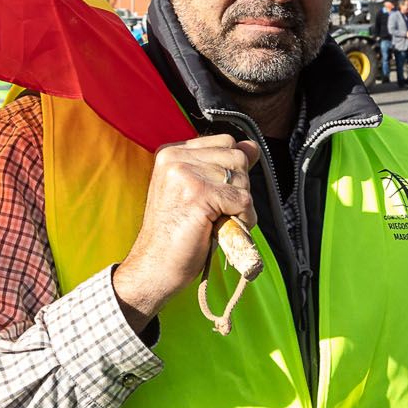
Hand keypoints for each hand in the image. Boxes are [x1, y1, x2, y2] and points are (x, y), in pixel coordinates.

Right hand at [111, 134, 261, 330]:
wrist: (155, 266)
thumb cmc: (176, 234)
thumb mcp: (199, 191)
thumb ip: (223, 166)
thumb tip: (252, 146)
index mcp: (171, 153)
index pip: (226, 142)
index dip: (231, 170)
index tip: (214, 195)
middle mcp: (175, 158)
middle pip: (237, 157)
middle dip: (238, 188)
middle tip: (215, 212)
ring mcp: (185, 174)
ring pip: (242, 178)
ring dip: (240, 206)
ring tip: (215, 222)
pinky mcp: (198, 193)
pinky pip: (243, 200)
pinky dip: (241, 219)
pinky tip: (220, 229)